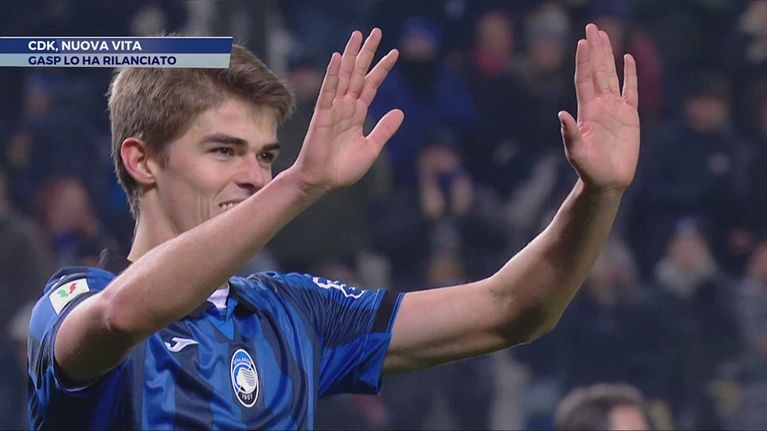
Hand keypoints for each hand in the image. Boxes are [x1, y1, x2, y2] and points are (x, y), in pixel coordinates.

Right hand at [290, 29, 403, 192]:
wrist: (322, 182)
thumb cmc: (342, 168)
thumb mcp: (372, 148)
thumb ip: (384, 129)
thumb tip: (400, 111)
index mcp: (357, 114)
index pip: (372, 85)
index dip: (382, 68)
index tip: (394, 52)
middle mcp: (346, 106)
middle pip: (358, 73)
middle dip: (367, 52)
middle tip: (375, 31)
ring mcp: (334, 109)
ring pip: (344, 76)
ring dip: (350, 55)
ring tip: (357, 35)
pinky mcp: (322, 115)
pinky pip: (329, 91)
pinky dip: (333, 75)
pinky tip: (338, 59)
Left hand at [559, 23, 639, 192]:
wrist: (607, 182)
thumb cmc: (589, 170)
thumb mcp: (576, 153)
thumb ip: (570, 134)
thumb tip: (561, 114)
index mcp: (586, 111)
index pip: (584, 79)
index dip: (583, 60)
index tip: (582, 41)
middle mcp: (599, 105)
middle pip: (597, 70)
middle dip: (595, 49)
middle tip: (592, 27)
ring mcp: (614, 109)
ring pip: (611, 75)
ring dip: (608, 55)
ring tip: (605, 34)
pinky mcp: (629, 116)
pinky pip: (630, 90)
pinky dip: (630, 74)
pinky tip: (628, 59)